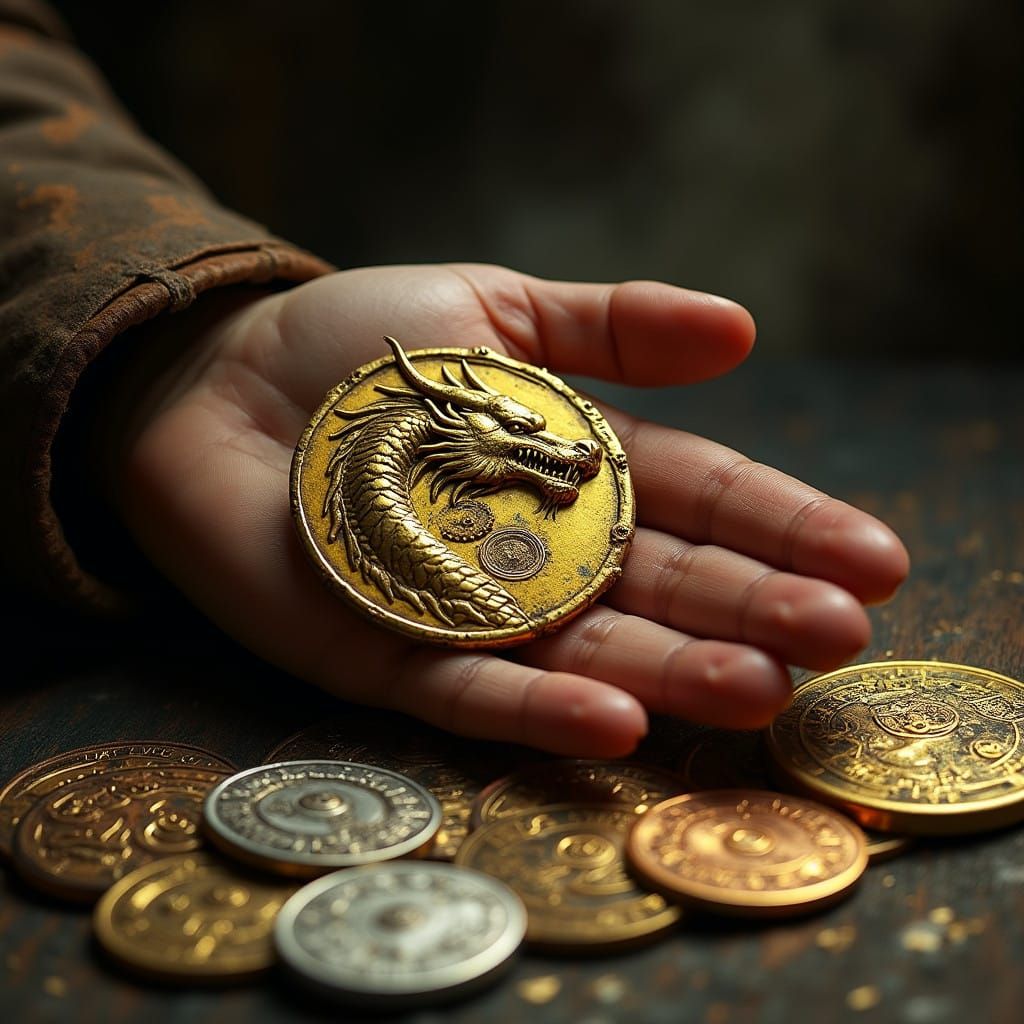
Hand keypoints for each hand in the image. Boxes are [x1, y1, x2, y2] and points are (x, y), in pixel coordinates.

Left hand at [115, 264, 908, 755]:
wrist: (212, 378)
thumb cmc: (357, 348)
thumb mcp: (493, 306)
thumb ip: (609, 323)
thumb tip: (744, 327)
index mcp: (574, 478)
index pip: (697, 503)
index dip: (784, 527)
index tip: (870, 557)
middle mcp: (537, 557)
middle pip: (659, 591)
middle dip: (752, 612)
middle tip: (839, 636)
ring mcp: (467, 616)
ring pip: (586, 657)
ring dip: (673, 677)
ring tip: (761, 688)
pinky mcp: (384, 658)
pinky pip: (469, 694)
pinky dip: (538, 714)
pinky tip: (618, 726)